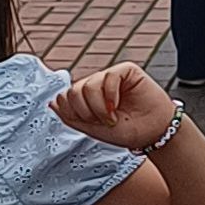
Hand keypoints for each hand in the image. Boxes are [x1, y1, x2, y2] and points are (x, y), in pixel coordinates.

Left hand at [54, 62, 179, 152]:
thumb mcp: (93, 129)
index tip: (89, 124)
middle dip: (85, 112)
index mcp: (86, 99)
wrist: (152, 133)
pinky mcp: (126, 70)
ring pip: (88, 85)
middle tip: (102, 122)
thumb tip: (52, 102)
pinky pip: (108, 77)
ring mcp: (111, 77)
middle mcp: (96, 85)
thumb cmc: (125, 131)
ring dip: (98, 107)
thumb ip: (71, 116)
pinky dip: (111, 96)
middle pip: (73, 90)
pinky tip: (118, 105)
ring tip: (112, 117)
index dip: (72, 112)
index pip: (65, 97)